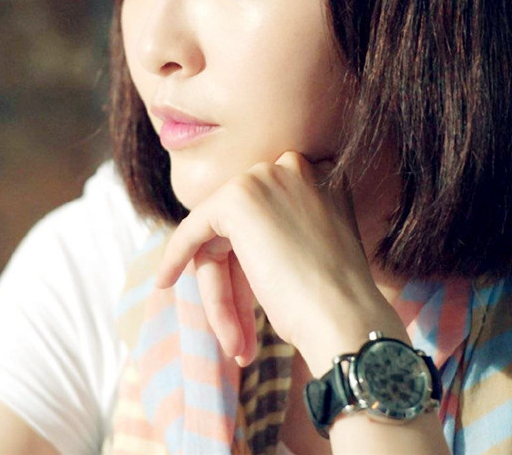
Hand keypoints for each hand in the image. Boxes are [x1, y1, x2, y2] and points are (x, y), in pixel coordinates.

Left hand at [154, 151, 405, 365]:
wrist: (345, 319)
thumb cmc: (337, 303)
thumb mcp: (313, 252)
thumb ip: (282, 232)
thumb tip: (234, 236)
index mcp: (322, 179)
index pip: (267, 218)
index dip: (250, 263)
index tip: (245, 297)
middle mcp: (295, 168)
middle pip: (241, 228)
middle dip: (236, 286)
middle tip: (239, 339)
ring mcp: (265, 179)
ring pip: (220, 237)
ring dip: (222, 295)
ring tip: (235, 345)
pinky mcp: (237, 198)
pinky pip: (194, 230)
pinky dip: (177, 255)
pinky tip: (166, 281)